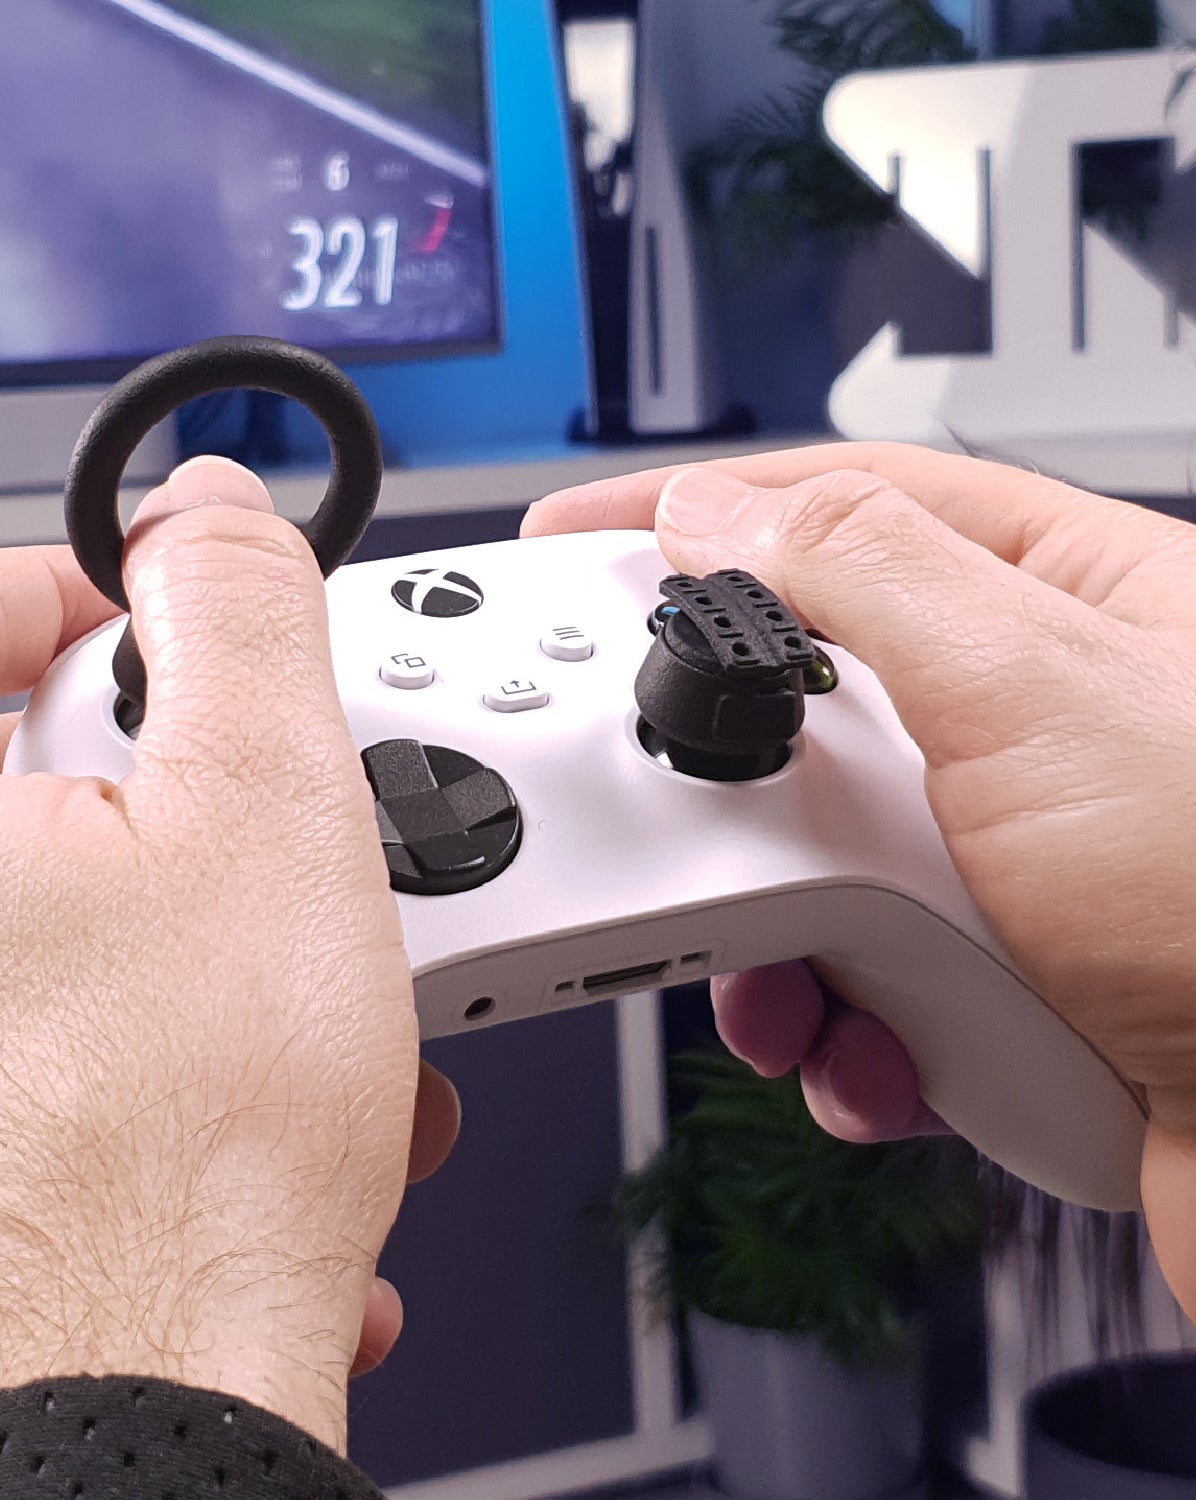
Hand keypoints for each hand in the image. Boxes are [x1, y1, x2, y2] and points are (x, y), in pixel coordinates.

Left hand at [0, 458, 447, 1492]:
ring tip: (267, 1021)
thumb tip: (207, 519)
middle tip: (240, 847)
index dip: (39, 583)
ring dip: (142, 961)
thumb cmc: (183, 1169)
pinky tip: (211, 1131)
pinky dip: (99, 1081)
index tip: (128, 618)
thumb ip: (237, 616)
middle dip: (133, 804)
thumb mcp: (268, 811)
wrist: (132, 1456)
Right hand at [526, 441, 1195, 1315]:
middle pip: (802, 705)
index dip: (698, 514)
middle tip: (673, 808)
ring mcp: (1010, 853)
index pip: (839, 508)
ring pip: (814, 864)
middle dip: (727, 786)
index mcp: (1060, 600)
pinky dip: (844, 1029)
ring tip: (804, 982)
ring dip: (780, 943)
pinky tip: (882, 1050)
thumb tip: (719, 515)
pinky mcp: (997, 972)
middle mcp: (1032, 720)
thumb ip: (860, 572)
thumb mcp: (1035, 687)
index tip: (583, 538)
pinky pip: (858, 978)